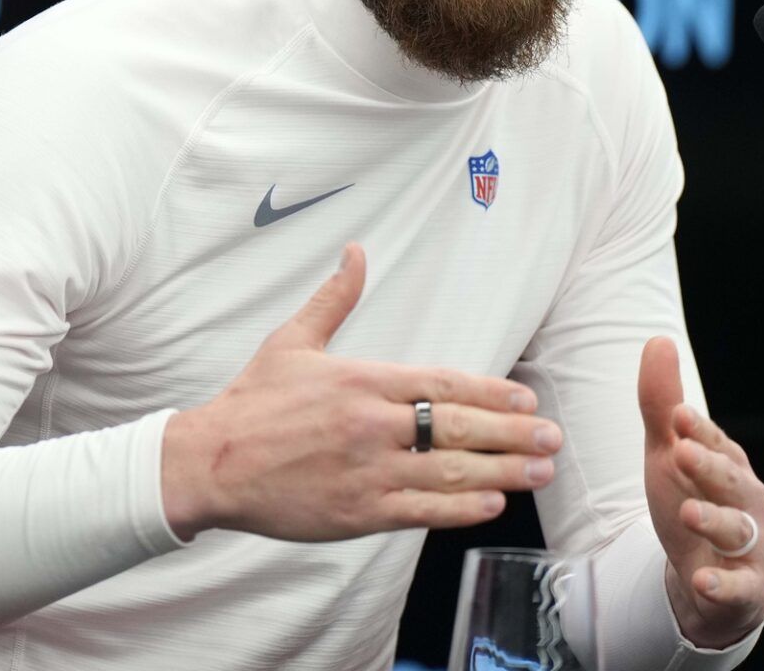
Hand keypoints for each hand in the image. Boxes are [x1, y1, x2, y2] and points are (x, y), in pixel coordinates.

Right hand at [161, 243, 562, 540]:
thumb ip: (334, 299)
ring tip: (539, 471)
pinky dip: (461, 509)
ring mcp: (369, 471)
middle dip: (513, 434)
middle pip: (459, 428)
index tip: (526, 398)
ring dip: (503, 473)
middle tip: (552, 436)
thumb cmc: (252, 403)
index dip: (491, 393)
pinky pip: (422, 511)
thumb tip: (355, 251)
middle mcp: (374, 424)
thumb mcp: (292, 341)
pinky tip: (492, 505)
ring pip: (450, 472)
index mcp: (364, 381)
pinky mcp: (358, 513)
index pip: (444, 383)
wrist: (211, 463)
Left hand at [638, 336, 763, 648]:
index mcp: (729, 466)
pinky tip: (702, 578)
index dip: (699, 432)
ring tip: (688, 512)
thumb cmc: (691, 506)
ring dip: (713, 521)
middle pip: (730, 482)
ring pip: (737, 530)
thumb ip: (661, 405)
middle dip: (708, 468)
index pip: (715, 444)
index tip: (678, 416)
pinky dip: (723, 583)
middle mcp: (745, 501)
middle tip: (681, 452)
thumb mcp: (667, 456)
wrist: (706, 582)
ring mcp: (749, 546)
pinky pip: (739, 587)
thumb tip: (658, 340)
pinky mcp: (745, 590)